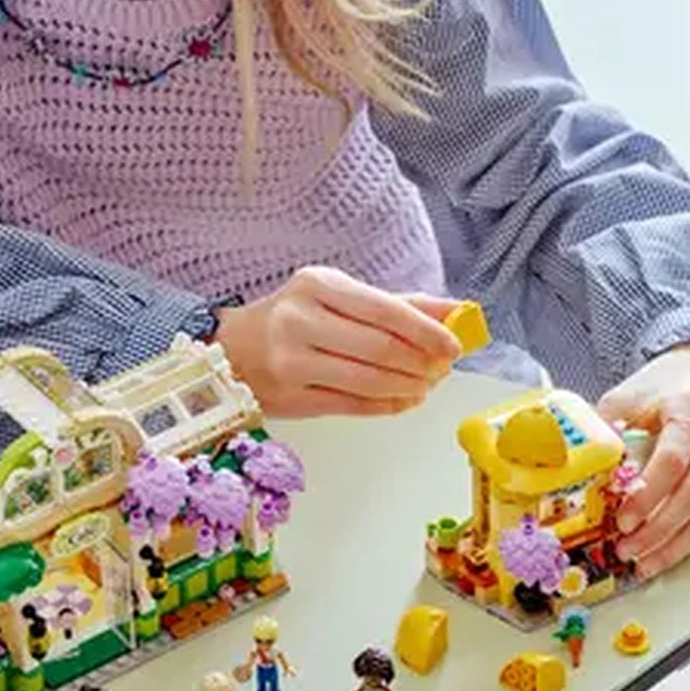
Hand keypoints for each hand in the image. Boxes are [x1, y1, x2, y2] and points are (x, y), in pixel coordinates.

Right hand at [213, 269, 465, 416]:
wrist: (232, 350)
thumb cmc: (293, 318)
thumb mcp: (338, 296)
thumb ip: (398, 304)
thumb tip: (457, 312)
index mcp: (316, 285)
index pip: (384, 309)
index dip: (426, 331)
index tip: (454, 345)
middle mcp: (299, 321)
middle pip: (379, 348)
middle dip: (421, 363)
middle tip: (442, 369)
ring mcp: (292, 362)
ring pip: (367, 381)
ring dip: (407, 387)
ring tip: (426, 385)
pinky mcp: (292, 398)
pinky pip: (352, 405)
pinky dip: (386, 405)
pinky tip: (404, 400)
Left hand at [597, 340, 689, 575]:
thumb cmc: (668, 387)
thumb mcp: (630, 395)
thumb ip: (606, 428)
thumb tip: (582, 466)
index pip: (674, 459)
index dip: (649, 495)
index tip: (624, 520)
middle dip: (659, 530)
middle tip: (628, 548)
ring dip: (677, 545)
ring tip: (644, 561)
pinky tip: (668, 553)